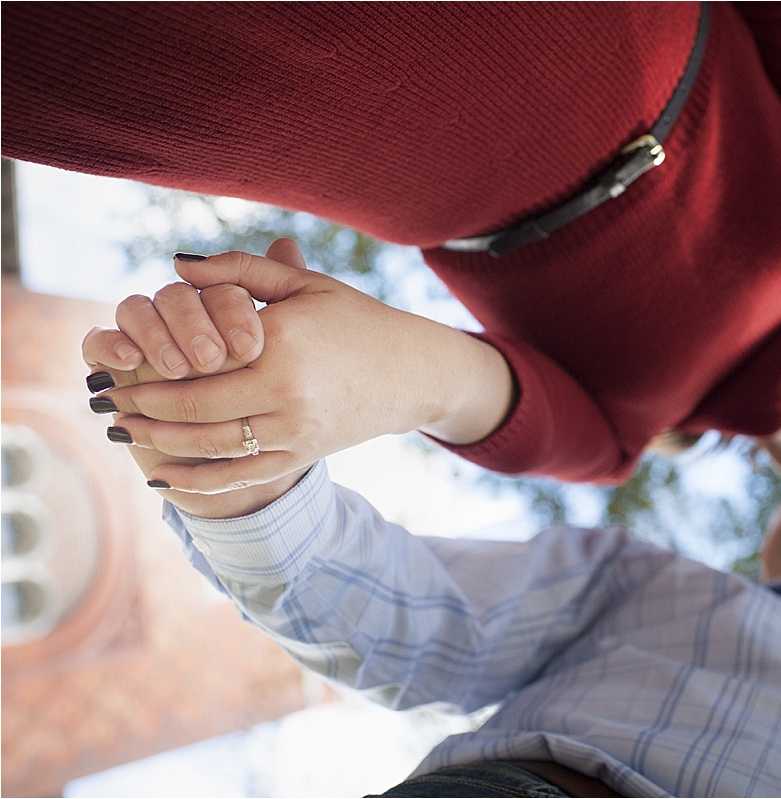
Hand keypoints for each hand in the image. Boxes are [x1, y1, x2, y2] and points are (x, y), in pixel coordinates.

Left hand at [87, 239, 514, 511]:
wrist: (411, 372)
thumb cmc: (354, 320)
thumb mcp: (304, 286)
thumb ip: (239, 272)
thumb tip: (174, 268)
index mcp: (280, 344)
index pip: (195, 366)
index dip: (145, 372)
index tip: (110, 367)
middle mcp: (287, 393)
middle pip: (195, 412)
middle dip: (143, 409)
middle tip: (105, 405)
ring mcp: (297, 431)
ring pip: (213, 448)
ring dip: (161, 443)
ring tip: (125, 432)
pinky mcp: (304, 454)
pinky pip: (242, 477)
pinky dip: (199, 482)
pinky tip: (165, 475)